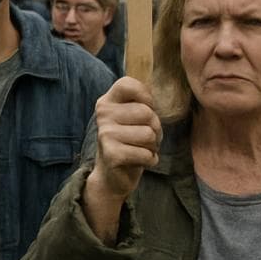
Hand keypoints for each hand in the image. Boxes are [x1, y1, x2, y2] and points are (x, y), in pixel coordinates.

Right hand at [81, 76, 160, 243]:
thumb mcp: (132, 118)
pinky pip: (147, 154)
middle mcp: (102, 114)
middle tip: (144, 138)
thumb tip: (158, 91)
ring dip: (152, 146)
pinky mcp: (111, 153)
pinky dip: (149, 160)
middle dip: (155, 128)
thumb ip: (141, 103)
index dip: (146, 96)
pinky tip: (138, 161)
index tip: (147, 109)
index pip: (128, 84)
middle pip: (146, 112)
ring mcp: (105, 134)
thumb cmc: (129, 142)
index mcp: (107, 102)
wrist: (112, 175)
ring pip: (149, 134)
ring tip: (140, 149)